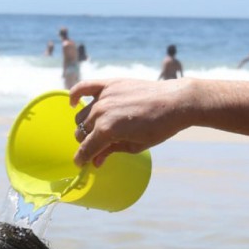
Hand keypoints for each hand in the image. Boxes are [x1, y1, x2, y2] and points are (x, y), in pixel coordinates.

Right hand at [69, 79, 192, 167]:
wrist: (175, 102)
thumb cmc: (159, 127)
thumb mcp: (136, 146)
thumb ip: (112, 151)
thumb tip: (96, 161)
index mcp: (107, 131)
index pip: (86, 148)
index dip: (82, 159)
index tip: (81, 164)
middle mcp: (101, 112)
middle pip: (82, 132)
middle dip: (86, 142)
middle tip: (96, 146)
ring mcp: (104, 97)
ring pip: (82, 115)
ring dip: (84, 125)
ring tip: (94, 130)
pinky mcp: (109, 84)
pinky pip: (83, 87)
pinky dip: (74, 94)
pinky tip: (73, 103)